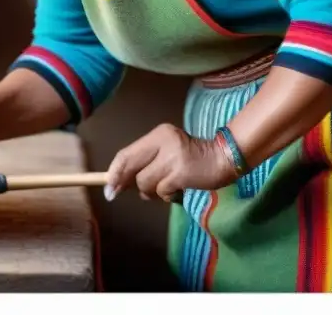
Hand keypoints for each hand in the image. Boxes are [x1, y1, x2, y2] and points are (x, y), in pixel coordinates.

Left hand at [105, 123, 234, 202]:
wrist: (224, 158)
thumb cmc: (192, 159)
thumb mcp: (167, 153)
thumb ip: (146, 164)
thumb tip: (119, 183)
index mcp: (158, 135)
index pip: (127, 153)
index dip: (114, 171)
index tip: (107, 187)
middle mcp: (163, 142)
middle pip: (131, 166)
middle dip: (122, 182)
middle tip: (115, 193)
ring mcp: (173, 157)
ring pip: (145, 182)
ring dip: (151, 191)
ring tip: (165, 187)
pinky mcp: (181, 172)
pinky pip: (161, 191)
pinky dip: (166, 195)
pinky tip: (177, 190)